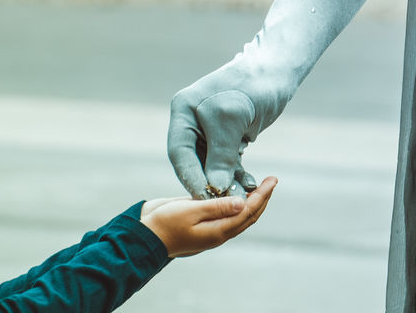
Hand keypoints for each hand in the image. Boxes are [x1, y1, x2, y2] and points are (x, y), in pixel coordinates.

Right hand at [141, 177, 276, 256]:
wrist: (141, 236)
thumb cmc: (164, 223)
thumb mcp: (191, 211)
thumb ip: (217, 207)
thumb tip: (243, 204)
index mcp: (217, 232)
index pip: (248, 212)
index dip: (263, 195)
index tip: (273, 180)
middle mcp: (217, 232)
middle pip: (248, 216)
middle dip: (262, 198)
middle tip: (272, 180)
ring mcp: (209, 229)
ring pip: (239, 216)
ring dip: (252, 201)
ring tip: (260, 185)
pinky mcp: (202, 222)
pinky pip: (226, 213)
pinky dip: (237, 202)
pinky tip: (237, 191)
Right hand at [168, 54, 294, 198]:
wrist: (277, 69)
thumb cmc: (252, 86)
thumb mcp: (232, 120)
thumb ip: (221, 155)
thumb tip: (215, 189)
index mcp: (183, 110)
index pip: (180, 152)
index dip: (190, 177)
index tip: (201, 198)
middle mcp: (192, 120)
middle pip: (194, 160)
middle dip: (209, 182)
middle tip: (222, 203)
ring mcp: (209, 128)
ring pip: (211, 163)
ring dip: (225, 181)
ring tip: (241, 197)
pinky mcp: (226, 134)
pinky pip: (226, 159)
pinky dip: (236, 172)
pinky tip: (248, 184)